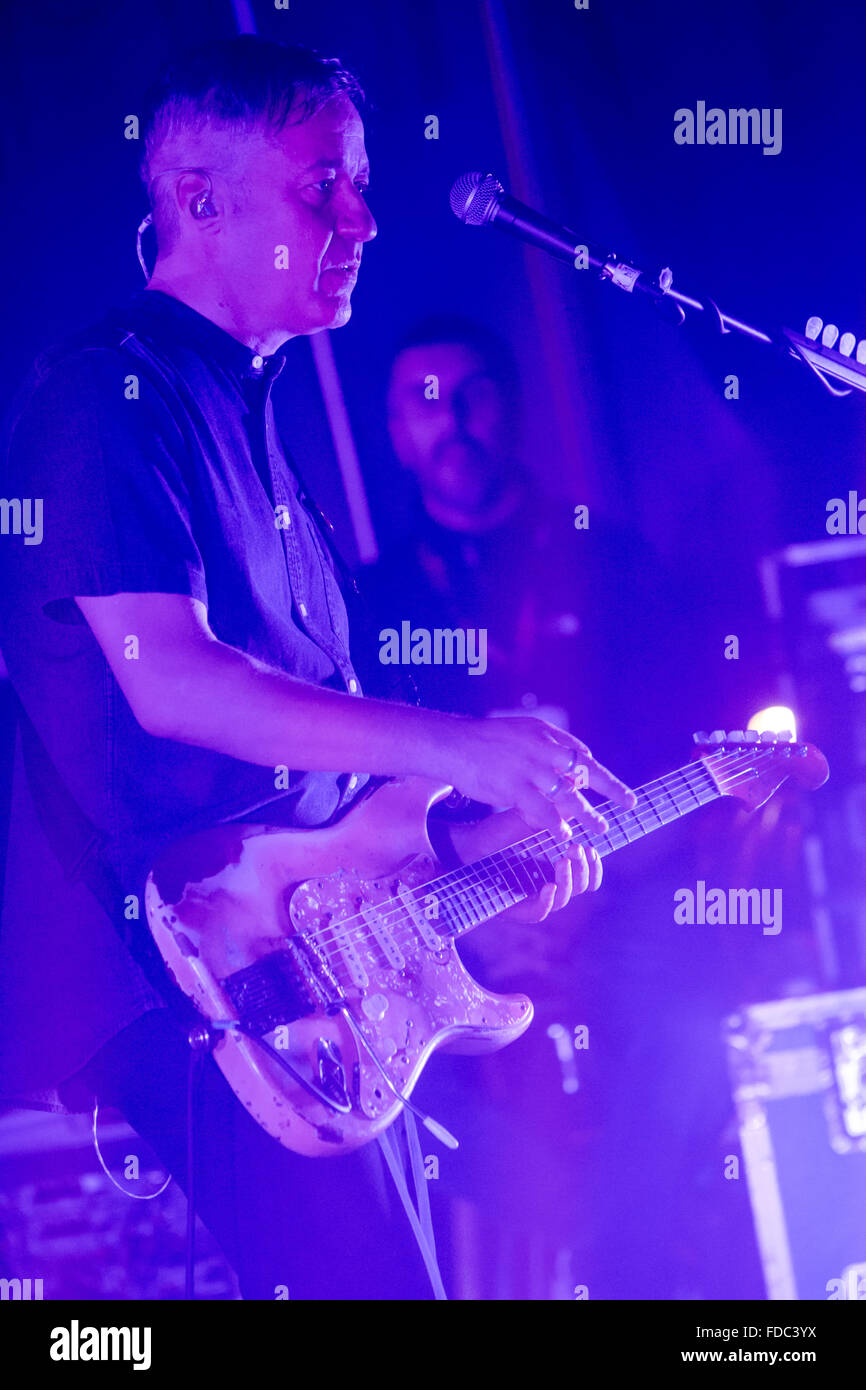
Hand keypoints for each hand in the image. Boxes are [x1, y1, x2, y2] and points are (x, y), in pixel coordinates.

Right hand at [443, 714, 636, 838]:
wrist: (451, 743)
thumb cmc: (483, 740)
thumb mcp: (519, 730)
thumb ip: (546, 741)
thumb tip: (577, 753)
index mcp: (543, 733)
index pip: (579, 753)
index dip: (596, 771)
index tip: (609, 784)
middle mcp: (541, 748)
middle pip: (585, 771)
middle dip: (611, 788)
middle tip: (631, 803)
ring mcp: (529, 768)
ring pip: (567, 794)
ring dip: (587, 813)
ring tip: (602, 828)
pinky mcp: (513, 788)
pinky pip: (542, 810)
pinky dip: (556, 823)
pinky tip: (565, 834)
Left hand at [447, 806, 603, 922]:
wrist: (469, 844)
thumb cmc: (501, 832)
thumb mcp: (531, 816)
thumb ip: (556, 811)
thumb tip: (580, 797)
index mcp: (560, 866)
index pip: (589, 874)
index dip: (595, 865)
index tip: (591, 848)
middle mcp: (552, 883)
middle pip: (582, 885)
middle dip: (583, 868)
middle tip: (575, 848)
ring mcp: (535, 898)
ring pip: (565, 898)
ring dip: (569, 880)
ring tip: (562, 861)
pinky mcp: (518, 909)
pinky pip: (540, 913)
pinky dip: (548, 901)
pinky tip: (549, 886)